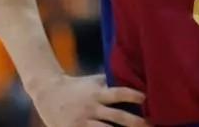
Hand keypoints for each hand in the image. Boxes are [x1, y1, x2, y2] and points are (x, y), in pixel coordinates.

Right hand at [28, 73, 148, 126]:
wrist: (47, 92)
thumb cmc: (76, 86)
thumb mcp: (93, 81)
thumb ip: (110, 82)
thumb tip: (134, 76)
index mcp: (97, 94)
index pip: (118, 93)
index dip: (132, 95)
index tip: (146, 98)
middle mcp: (91, 108)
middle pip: (117, 117)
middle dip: (135, 123)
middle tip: (151, 125)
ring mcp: (83, 122)